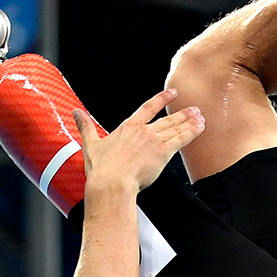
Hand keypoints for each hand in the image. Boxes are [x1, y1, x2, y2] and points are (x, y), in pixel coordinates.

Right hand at [72, 89, 204, 196]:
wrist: (112, 183)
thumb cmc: (101, 169)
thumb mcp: (91, 144)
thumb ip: (85, 126)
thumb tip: (76, 112)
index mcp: (127, 128)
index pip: (148, 108)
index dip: (161, 99)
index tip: (172, 93)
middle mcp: (143, 131)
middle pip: (167, 118)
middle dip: (182, 113)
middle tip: (194, 108)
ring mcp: (154, 141)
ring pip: (176, 127)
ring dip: (190, 121)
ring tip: (200, 116)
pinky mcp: (163, 153)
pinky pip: (181, 139)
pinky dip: (192, 132)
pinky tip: (200, 128)